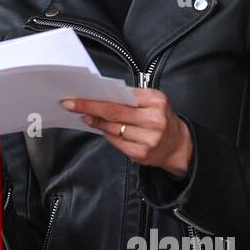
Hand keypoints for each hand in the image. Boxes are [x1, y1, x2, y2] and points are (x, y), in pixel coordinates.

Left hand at [60, 87, 192, 178]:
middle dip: (89, 108)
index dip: (96, 98)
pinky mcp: (141, 154)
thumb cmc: (161, 119)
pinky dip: (107, 134)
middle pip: (113, 113)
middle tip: (71, 104)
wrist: (179, 145)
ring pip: (112, 129)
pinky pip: (116, 142)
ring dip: (96, 122)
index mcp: (156, 101)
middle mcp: (154, 120)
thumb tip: (101, 96)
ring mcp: (148, 139)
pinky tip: (103, 129)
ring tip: (87, 116)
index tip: (78, 96)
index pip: (120, 97)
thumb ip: (130, 97)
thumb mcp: (153, 101)